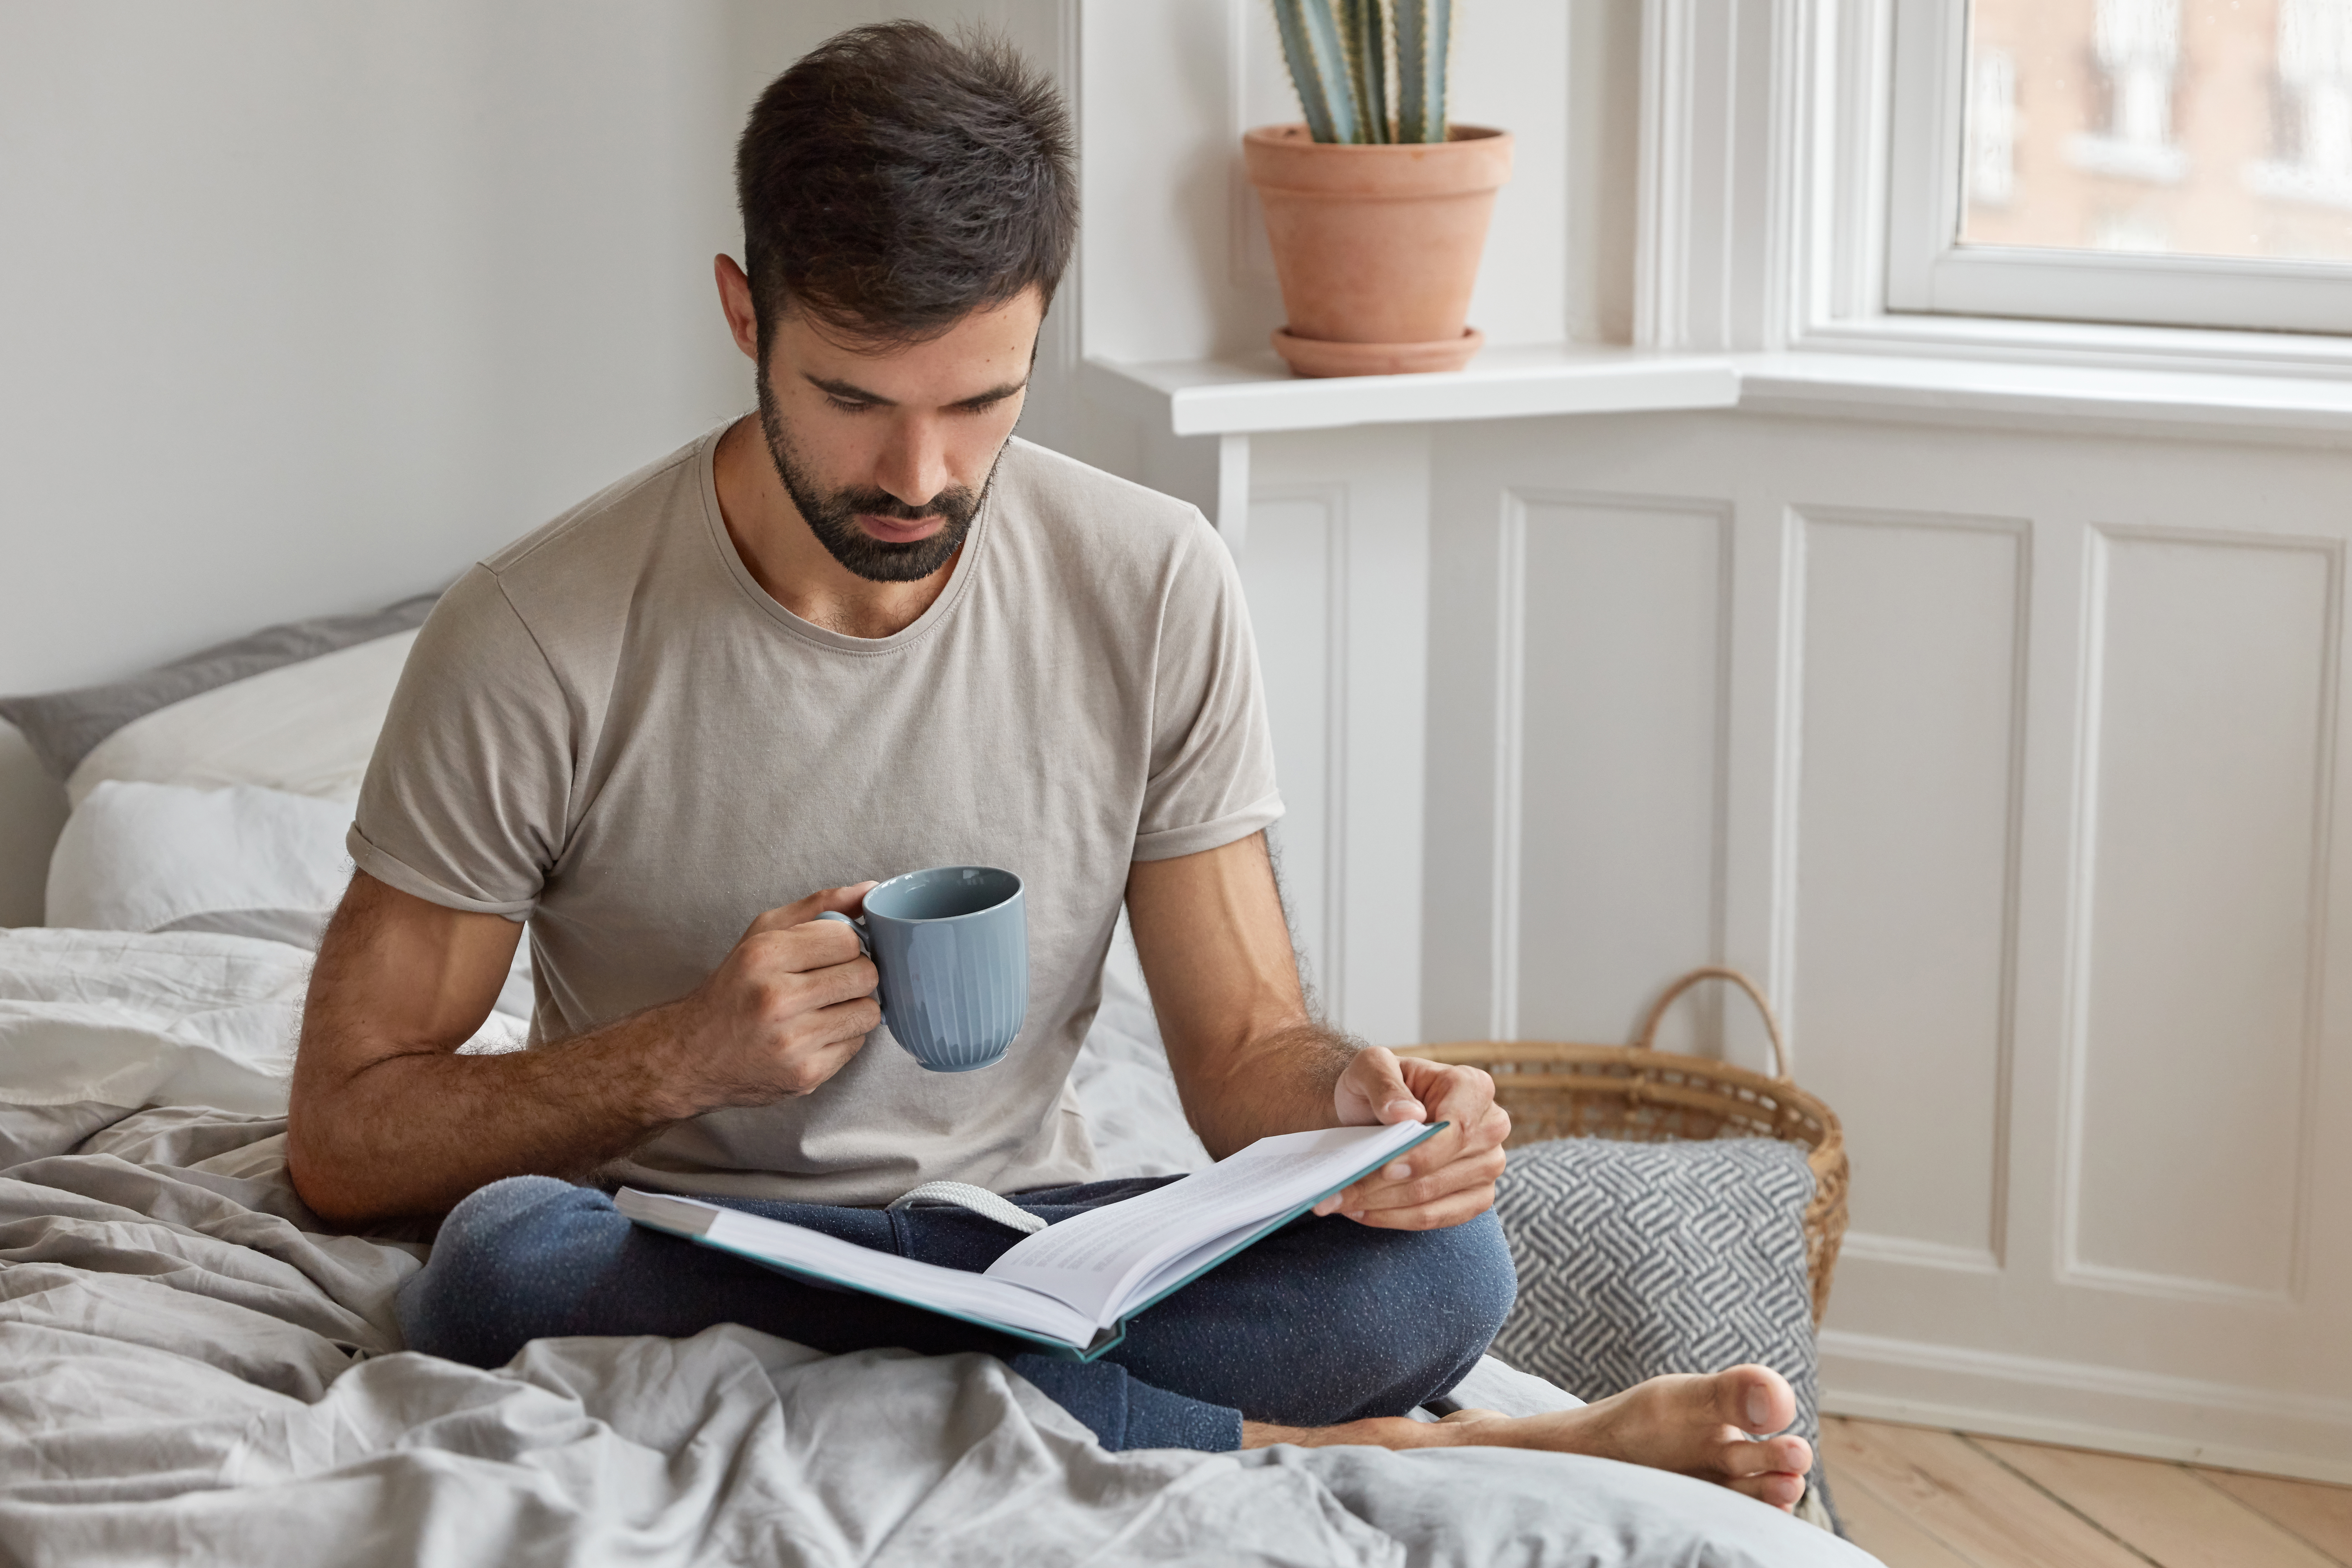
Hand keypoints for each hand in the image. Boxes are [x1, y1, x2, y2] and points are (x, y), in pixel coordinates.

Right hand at [667, 882, 882, 1113]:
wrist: (692, 1055)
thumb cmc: (734, 989)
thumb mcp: (763, 934)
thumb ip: (819, 906)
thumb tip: (871, 891)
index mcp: (764, 956)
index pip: (848, 939)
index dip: (847, 944)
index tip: (832, 952)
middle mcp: (776, 1000)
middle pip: (865, 975)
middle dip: (856, 974)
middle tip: (830, 980)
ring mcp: (792, 1042)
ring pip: (869, 1012)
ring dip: (853, 1007)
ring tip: (823, 1007)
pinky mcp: (805, 1075)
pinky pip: (856, 1045)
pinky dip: (842, 1038)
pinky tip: (814, 1034)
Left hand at [1311, 1048, 1510, 1229]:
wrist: (1373, 1110)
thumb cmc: (1377, 1085)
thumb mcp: (1370, 1066)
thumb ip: (1384, 1082)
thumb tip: (1407, 1113)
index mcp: (1473, 1087)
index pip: (1457, 1129)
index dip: (1423, 1154)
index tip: (1385, 1168)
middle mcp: (1491, 1127)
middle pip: (1441, 1170)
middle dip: (1386, 1185)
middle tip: (1340, 1192)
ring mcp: (1488, 1166)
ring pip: (1432, 1199)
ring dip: (1381, 1205)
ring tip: (1341, 1200)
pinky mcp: (1476, 1197)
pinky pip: (1436, 1218)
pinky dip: (1394, 1218)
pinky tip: (1362, 1211)